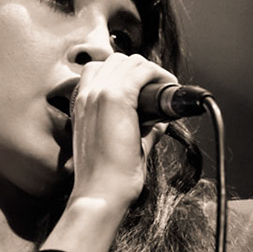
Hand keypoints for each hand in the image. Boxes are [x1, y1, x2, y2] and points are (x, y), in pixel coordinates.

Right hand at [65, 53, 168, 208]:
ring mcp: (100, 92)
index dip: (127, 75)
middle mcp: (87, 94)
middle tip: (160, 91)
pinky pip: (142, 70)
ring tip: (165, 90)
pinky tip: (169, 88)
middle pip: (118, 61)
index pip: (102, 69)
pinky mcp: (116, 97)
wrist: (101, 190)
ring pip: (131, 61)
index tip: (146, 90)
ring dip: (152, 72)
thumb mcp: (122, 142)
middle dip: (142, 71)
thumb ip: (141, 128)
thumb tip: (159, 120)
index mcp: (83, 104)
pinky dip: (160, 75)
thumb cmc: (108, 175)